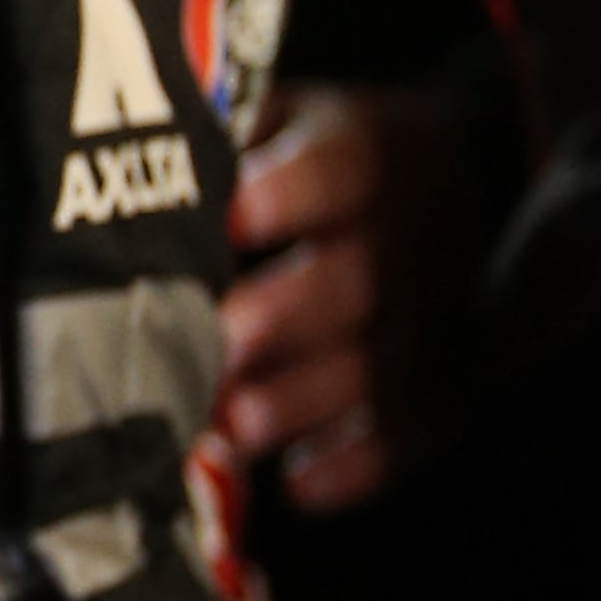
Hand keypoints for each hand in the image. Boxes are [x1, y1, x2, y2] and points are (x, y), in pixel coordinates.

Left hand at [219, 79, 475, 512]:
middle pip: (356, 282)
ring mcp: (431, 323)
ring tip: (228, 423)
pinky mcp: (440, 396)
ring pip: (373, 371)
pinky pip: (401, 440)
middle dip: (277, 319)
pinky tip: (293, 478)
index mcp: (372, 155)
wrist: (475, 196)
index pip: (341, 168)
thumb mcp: (295, 123)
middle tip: (207, 343)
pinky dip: (347, 468)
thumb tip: (124, 158)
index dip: (286, 194)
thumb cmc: (336, 164)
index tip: (227, 219)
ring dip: (296, 403)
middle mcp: (411, 239)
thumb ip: (229, 138)